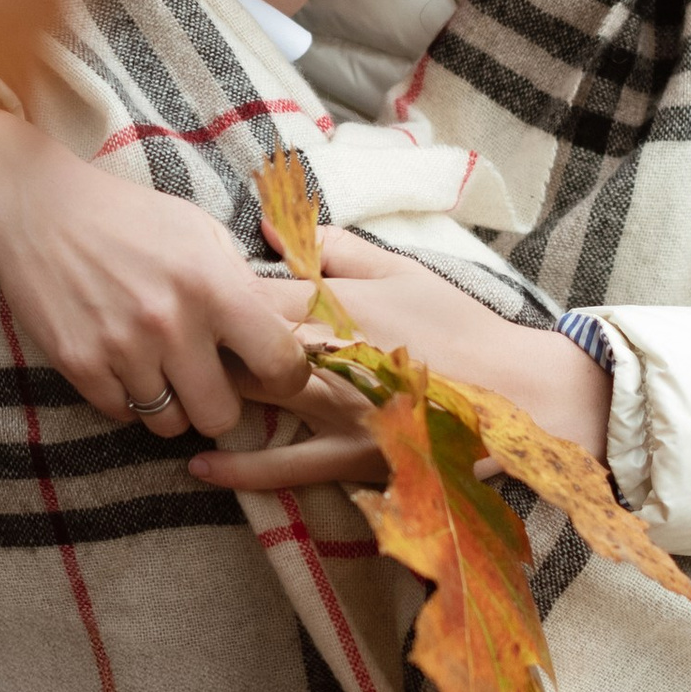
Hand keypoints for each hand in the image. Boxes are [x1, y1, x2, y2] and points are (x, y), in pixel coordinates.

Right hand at [0, 108, 311, 436]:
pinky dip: (128, 399)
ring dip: (171, 405)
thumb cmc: (129, 216)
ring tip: (162, 371)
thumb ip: (240, 282)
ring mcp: (121, 348)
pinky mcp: (79, 364)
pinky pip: (122, 414)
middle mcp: (170, 323)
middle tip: (209, 381)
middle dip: (220, 404)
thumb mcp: (199, 231)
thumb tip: (282, 329)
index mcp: (212, 284)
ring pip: (169, 423)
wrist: (39, 207)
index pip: (280, 362)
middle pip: (222, 416)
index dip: (287, 375)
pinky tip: (125, 365)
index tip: (274, 372)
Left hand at [190, 228, 611, 494]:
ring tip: (180, 387)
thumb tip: (265, 222)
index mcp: (335, 305)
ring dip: (212, 394)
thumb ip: (330, 247)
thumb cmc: (459, 325)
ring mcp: (334, 412)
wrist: (517, 395)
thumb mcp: (399, 269)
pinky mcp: (349, 457)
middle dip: (201, 341)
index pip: (246, 294)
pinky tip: (197, 465)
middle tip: (173, 335)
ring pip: (251, 400)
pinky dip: (238, 469)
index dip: (209, 292)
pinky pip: (284, 469)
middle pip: (236, 347)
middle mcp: (326, 358)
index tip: (186, 288)